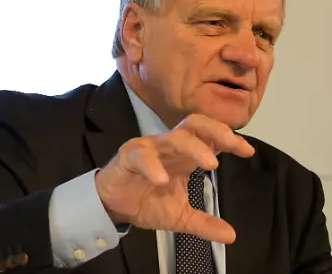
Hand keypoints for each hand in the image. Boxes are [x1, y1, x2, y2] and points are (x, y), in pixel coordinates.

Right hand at [94, 113, 254, 243]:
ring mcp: (148, 149)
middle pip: (193, 125)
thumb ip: (204, 224)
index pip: (208, 138)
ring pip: (172, 137)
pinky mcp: (128, 156)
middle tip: (231, 143)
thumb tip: (231, 235)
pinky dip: (153, 165)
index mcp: (183, 157)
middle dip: (214, 130)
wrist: (113, 206)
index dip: (227, 139)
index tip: (247, 151)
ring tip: (210, 163)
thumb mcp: (180, 217)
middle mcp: (168, 147)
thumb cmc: (146, 202)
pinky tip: (162, 179)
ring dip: (193, 147)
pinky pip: (141, 155)